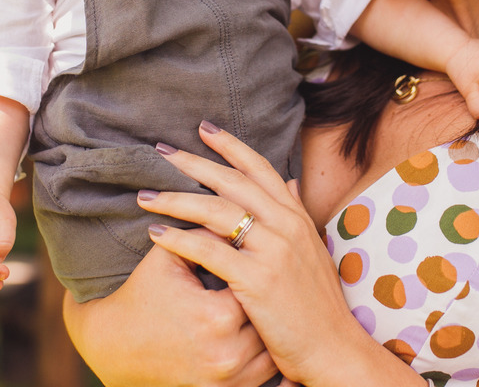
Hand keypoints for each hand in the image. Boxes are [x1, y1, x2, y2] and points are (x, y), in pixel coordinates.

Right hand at [63, 239, 278, 386]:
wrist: (115, 345)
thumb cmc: (142, 294)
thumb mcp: (167, 257)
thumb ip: (205, 232)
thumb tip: (237, 211)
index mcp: (217, 316)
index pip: (258, 280)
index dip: (257, 266)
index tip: (257, 255)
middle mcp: (228, 353)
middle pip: (270, 315)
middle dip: (269, 296)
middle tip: (273, 277)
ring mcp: (229, 378)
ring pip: (273, 348)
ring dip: (273, 327)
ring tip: (273, 304)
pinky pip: (264, 375)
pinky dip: (268, 355)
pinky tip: (269, 334)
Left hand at [143, 123, 420, 386]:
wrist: (334, 348)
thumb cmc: (318, 306)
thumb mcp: (312, 252)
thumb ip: (296, 216)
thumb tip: (288, 184)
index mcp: (298, 217)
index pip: (260, 169)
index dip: (231, 146)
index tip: (203, 129)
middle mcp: (287, 226)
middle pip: (232, 182)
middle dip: (193, 163)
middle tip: (161, 151)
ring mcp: (273, 251)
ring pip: (216, 211)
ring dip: (175, 199)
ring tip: (145, 195)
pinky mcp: (256, 279)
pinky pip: (209, 250)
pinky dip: (178, 239)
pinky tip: (155, 233)